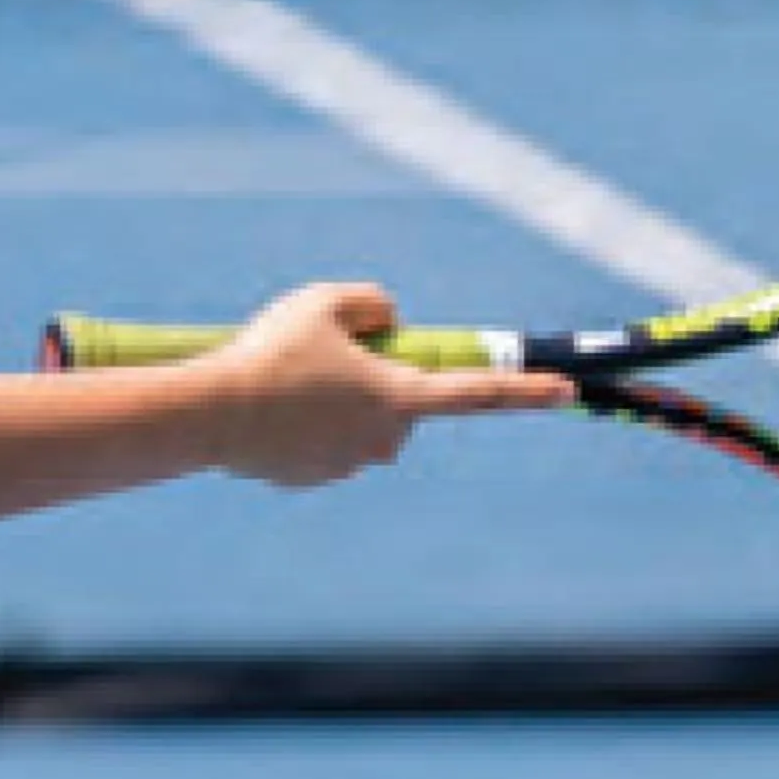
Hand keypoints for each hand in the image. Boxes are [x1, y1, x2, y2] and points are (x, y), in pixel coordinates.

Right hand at [189, 281, 571, 488]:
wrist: (212, 414)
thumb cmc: (272, 353)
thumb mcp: (324, 301)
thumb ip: (372, 302)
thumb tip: (389, 322)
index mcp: (401, 397)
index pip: (478, 392)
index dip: (526, 389)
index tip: (566, 391)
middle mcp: (387, 439)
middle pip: (398, 398)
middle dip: (372, 374)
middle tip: (321, 350)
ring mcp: (350, 464)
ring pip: (356, 418)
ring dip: (332, 397)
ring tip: (282, 377)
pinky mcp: (313, 477)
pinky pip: (321, 440)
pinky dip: (302, 421)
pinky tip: (268, 406)